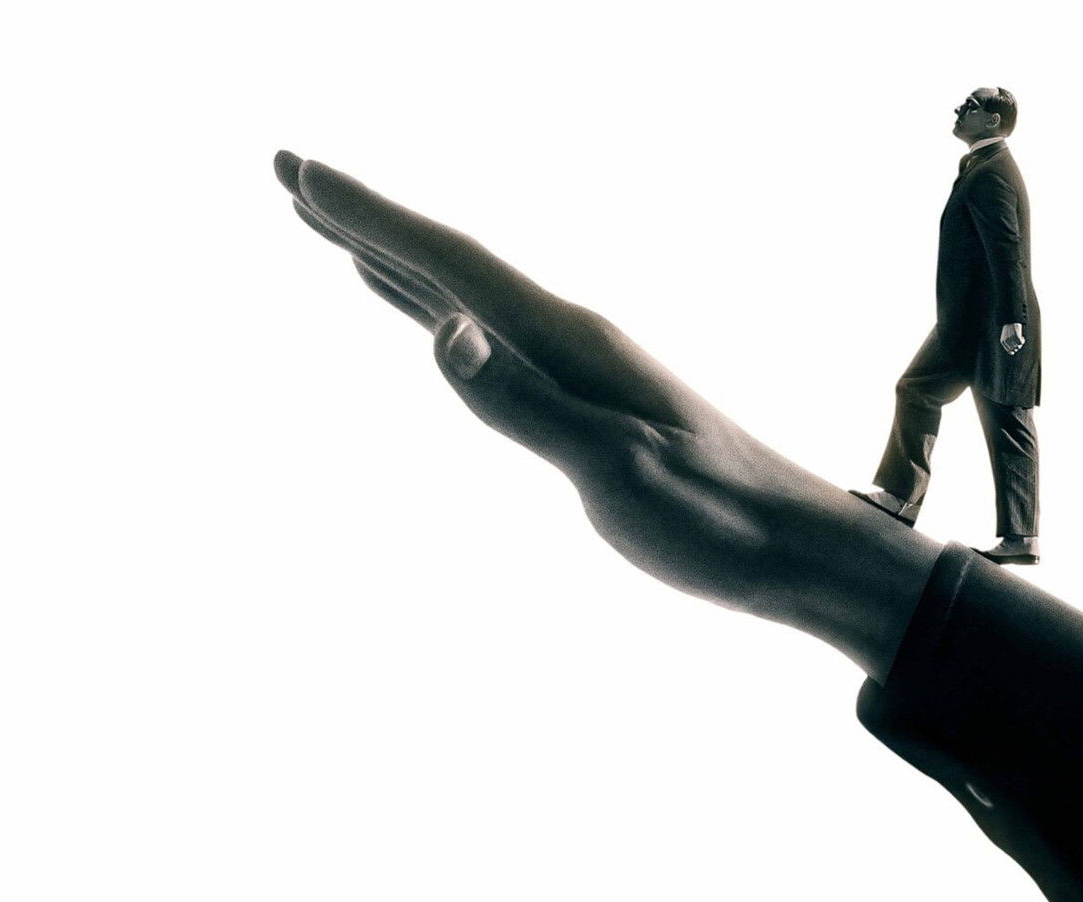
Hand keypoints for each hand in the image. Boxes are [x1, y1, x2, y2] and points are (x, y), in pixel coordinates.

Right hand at [273, 152, 938, 678]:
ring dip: (396, 258)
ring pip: (464, 294)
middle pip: (448, 261)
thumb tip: (443, 330)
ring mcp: (574, 365)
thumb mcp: (616, 472)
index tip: (298, 173)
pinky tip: (428, 310)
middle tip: (288, 171)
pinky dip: (441, 309)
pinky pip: (489, 335)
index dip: (369, 218)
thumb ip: (526, 405)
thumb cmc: (713, 521)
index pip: (452, 264)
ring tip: (334, 228)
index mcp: (570, 342)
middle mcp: (568, 336)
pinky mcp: (582, 400)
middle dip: (365, 218)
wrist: (794, 548)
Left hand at [1000, 323, 1025, 354]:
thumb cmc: (1009, 327)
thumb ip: (1009, 342)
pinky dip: (1023, 341)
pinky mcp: (1016, 336)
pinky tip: (1022, 337)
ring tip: (1021, 339)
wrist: (1010, 319)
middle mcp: (1007, 341)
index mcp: (1003, 341)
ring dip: (1021, 343)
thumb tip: (1013, 351)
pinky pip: (1021, 342)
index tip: (1016, 350)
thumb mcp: (1006, 336)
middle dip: (1018, 347)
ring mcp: (1011, 339)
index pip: (1009, 350)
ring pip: (1018, 346)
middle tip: (1019, 342)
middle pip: (1014, 349)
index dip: (1013, 351)